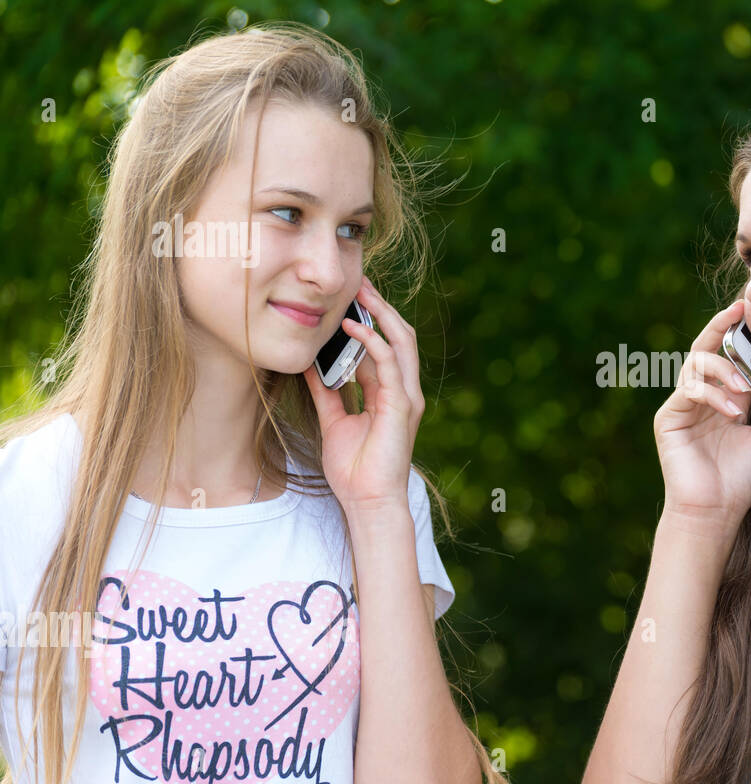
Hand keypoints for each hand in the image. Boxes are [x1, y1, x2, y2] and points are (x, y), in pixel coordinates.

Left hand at [303, 275, 424, 514]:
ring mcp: (406, 396)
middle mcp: (403, 390)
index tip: (350, 298)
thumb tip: (310, 366)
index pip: (385, 346)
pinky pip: (391, 363)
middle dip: (380, 307)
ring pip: (402, 342)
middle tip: (358, 282)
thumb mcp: (334, 421)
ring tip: (359, 293)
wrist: (367, 500)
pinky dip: (372, 341)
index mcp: (390, 393)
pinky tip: (353, 327)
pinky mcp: (402, 405)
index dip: (370, 320)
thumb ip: (326, 393)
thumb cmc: (354, 469)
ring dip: (381, 314)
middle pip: (399, 336)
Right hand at [653, 299, 750, 527]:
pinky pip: (689, 391)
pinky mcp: (667, 418)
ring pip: (696, 364)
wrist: (715, 514)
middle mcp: (696, 397)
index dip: (739, 333)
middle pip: (705, 349)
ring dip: (724, 370)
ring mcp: (680, 406)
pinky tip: (734, 412)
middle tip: (742, 309)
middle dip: (722, 326)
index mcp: (718, 398)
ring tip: (747, 389)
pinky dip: (714, 396)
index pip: (727, 356)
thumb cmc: (738, 481)